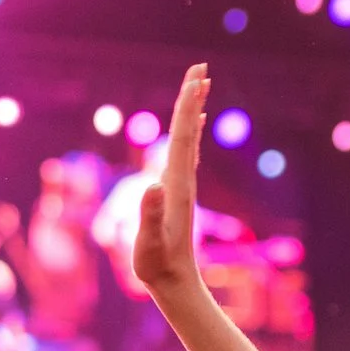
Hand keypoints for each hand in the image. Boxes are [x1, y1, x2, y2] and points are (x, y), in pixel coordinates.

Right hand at [131, 64, 208, 298]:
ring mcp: (182, 186)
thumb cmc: (157, 265)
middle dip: (192, 98)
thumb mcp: (148, 242)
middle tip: (201, 66)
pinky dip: (189, 134)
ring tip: (199, 87)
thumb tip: (152, 186)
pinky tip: (194, 128)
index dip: (188, 106)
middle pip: (189, 130)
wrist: (175, 284)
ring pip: (189, 139)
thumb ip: (149, 215)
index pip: (183, 136)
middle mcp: (183, 179)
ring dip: (193, 111)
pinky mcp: (178, 194)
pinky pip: (185, 155)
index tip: (197, 78)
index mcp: (175, 183)